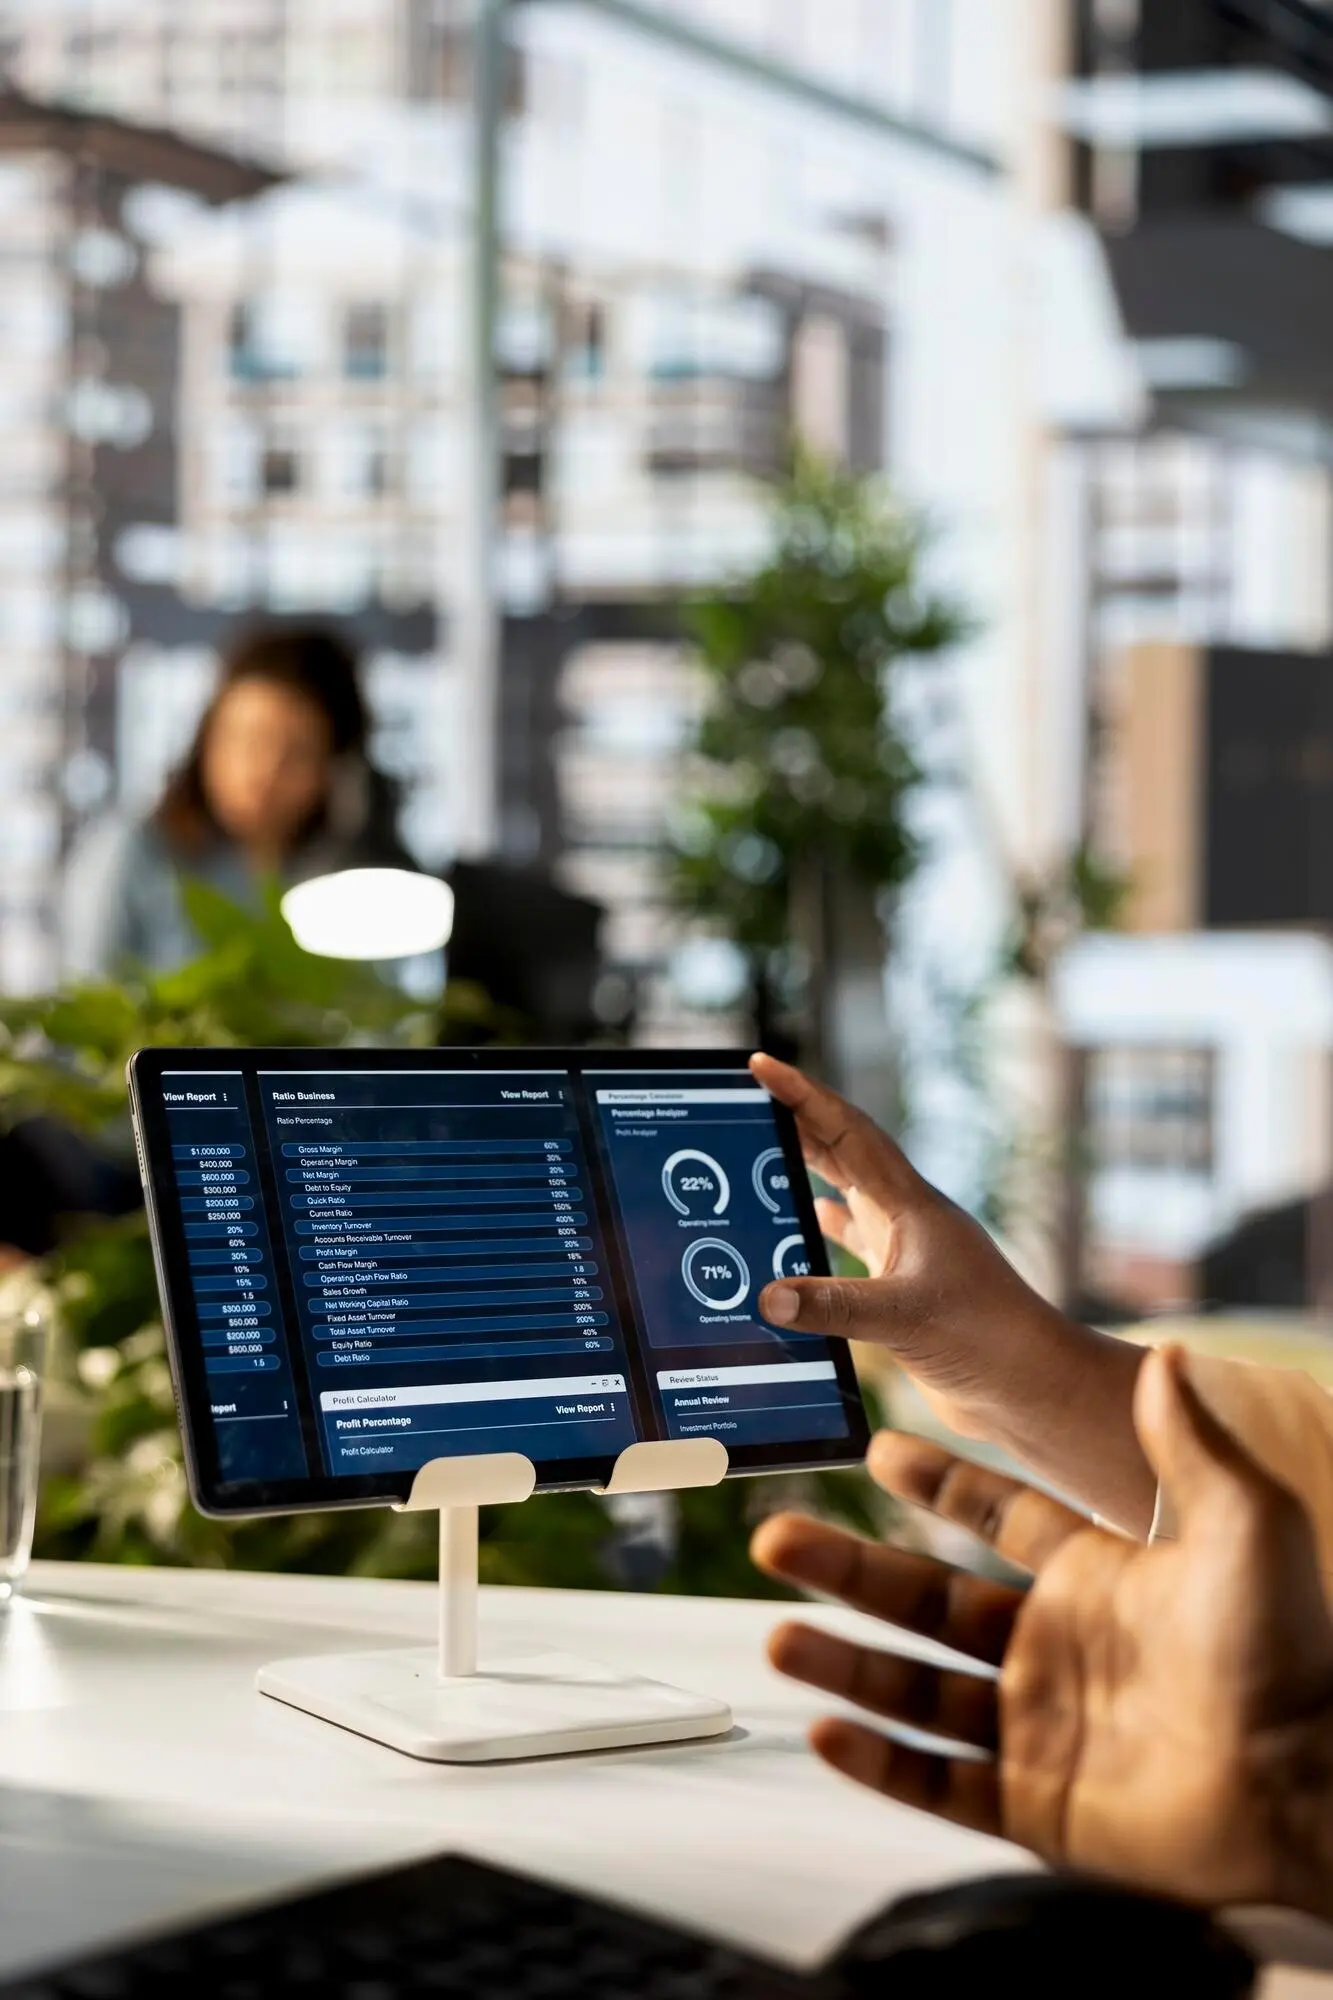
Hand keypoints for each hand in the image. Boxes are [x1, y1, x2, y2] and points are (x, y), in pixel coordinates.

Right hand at [749, 1052, 1153, 1532]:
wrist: (1033, 1389)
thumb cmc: (990, 1341)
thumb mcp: (904, 1318)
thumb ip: (835, 1307)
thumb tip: (768, 1296)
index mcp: (910, 1205)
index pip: (845, 1130)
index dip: (802, 1094)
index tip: (761, 1065)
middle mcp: (907, 1219)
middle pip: (841, 1153)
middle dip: (795, 1123)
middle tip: (748, 1101)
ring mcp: (906, 1253)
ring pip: (846, 1195)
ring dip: (806, 1174)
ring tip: (762, 1156)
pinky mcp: (902, 1289)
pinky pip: (852, 1245)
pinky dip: (822, 1233)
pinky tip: (803, 1230)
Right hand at [752, 1348, 1332, 1916]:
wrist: (1309, 1785)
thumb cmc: (1293, 1652)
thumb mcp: (1243, 1524)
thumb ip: (1188, 1440)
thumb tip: (1163, 1352)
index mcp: (1097, 1577)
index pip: (998, 1516)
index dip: (939, 1484)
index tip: (881, 1447)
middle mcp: (1057, 1648)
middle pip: (927, 1602)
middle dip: (849, 1569)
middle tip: (777, 1535)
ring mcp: (1042, 1729)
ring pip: (916, 1693)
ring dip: (844, 1663)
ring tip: (778, 1635)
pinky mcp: (1038, 1808)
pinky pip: (939, 1784)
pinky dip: (879, 1764)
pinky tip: (828, 1732)